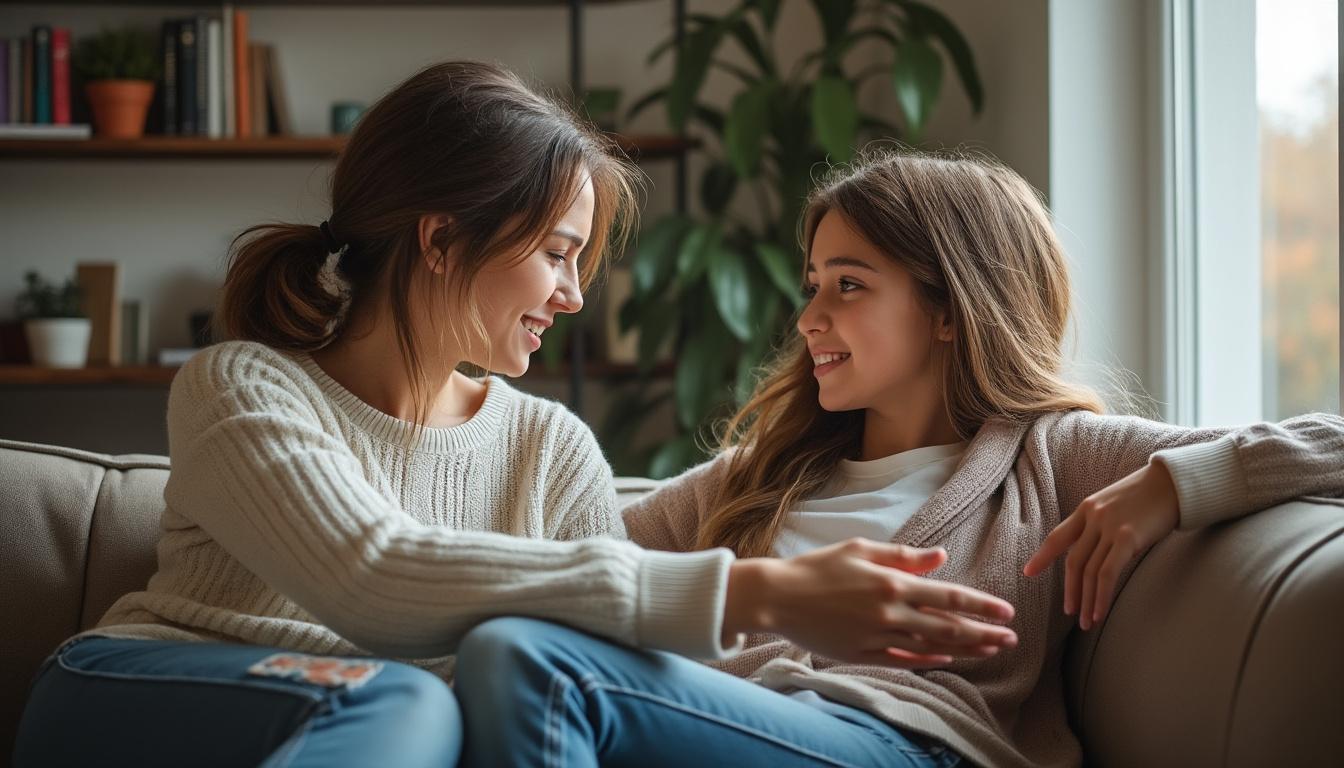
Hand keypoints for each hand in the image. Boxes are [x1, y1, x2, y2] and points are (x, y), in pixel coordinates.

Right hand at [725, 538, 1017, 668]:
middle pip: (947, 626)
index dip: (981, 605)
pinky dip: (928, 661)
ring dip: (964, 649)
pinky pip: (903, 661)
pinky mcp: (862, 654)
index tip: (1006, 611)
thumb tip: (941, 557)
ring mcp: (876, 637)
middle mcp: (889, 613)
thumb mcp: (861, 549)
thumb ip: (903, 556)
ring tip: (990, 650)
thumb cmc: (818, 566)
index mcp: (891, 583)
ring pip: (930, 646)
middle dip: (983, 632)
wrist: (778, 597)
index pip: (948, 596)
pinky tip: (947, 660)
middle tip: (1011, 638)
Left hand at [1022, 461, 1179, 629]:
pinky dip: (1101, 596)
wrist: (1174, 482)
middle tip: (1069, 612)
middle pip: (1074, 561)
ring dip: (1087, 600)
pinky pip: (1107, 573)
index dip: (1042, 556)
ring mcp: (1109, 527)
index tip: (1028, 572)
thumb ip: (1102, 526)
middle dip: (1070, 590)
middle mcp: (1093, 517)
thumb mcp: (1115, 504)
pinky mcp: (1127, 538)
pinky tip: (1099, 612)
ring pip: (1089, 571)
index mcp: (1086, 508)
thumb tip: (1098, 556)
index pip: (1058, 536)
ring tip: (1086, 621)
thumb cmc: (1149, 496)